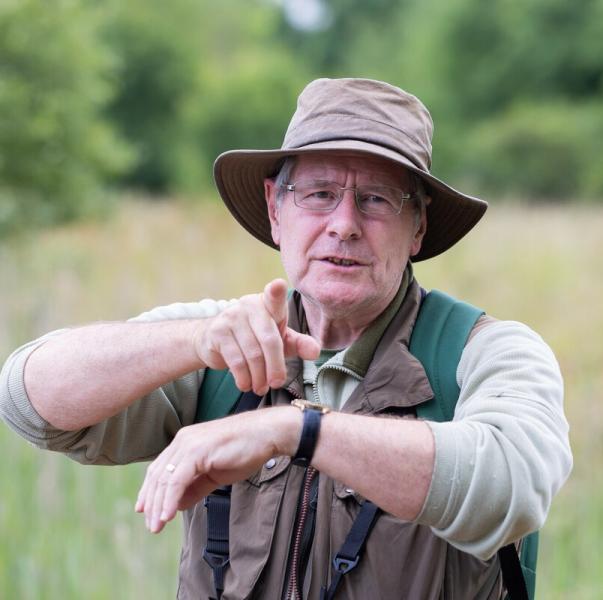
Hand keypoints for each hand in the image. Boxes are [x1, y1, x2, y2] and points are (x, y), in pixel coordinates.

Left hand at [134, 406, 299, 532]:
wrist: (266, 434)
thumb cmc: (245, 450)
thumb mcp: (215, 473)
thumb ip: (195, 487)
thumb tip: (176, 505)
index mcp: (186, 442)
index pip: (160, 469)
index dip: (150, 491)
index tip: (146, 512)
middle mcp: (183, 440)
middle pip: (157, 475)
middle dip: (151, 503)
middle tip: (151, 526)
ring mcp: (189, 444)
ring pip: (164, 479)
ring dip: (158, 506)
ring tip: (156, 526)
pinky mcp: (197, 450)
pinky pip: (177, 480)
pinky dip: (169, 499)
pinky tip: (167, 515)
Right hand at [194, 279, 319, 394]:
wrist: (216, 340)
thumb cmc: (255, 337)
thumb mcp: (280, 339)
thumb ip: (299, 344)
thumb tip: (315, 352)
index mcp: (269, 303)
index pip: (274, 297)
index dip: (276, 291)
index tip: (278, 285)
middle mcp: (249, 305)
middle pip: (269, 340)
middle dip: (275, 367)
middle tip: (276, 383)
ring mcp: (231, 317)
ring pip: (252, 355)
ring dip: (259, 377)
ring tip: (261, 388)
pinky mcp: (217, 332)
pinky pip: (236, 361)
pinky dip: (244, 378)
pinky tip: (246, 384)